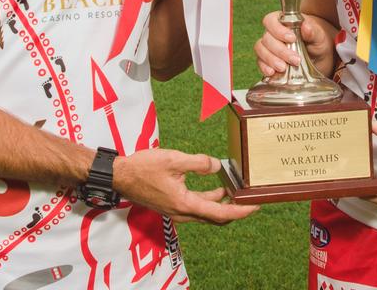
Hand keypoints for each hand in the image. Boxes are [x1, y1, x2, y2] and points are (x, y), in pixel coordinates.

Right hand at [112, 148, 257, 223]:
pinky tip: (217, 190)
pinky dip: (209, 201)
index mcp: (185, 204)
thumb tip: (218, 166)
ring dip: (223, 206)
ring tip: (237, 192)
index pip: (220, 213)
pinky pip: (197, 208)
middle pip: (216, 218)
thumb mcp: (174, 159)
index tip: (255, 205)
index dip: (240, 211)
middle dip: (235, 210)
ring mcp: (176, 212)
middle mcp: (182, 213)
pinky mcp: (172, 206)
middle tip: (250, 201)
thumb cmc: (143, 168)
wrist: (120, 176)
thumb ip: (199, 163)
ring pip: (206, 214)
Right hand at [254, 12, 336, 78]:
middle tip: (295, 60)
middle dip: (280, 50)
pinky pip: (260, 63)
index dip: (278, 29)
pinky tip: (272, 72)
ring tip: (283, 68)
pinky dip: (264, 67)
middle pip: (266, 38)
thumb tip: (306, 26)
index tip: (291, 39)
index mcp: (283, 21)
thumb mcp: (319, 36)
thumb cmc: (318, 41)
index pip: (271, 20)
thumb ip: (312, 31)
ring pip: (260, 50)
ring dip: (271, 59)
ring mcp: (269, 47)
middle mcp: (273, 33)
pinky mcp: (268, 61)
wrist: (320, 57)